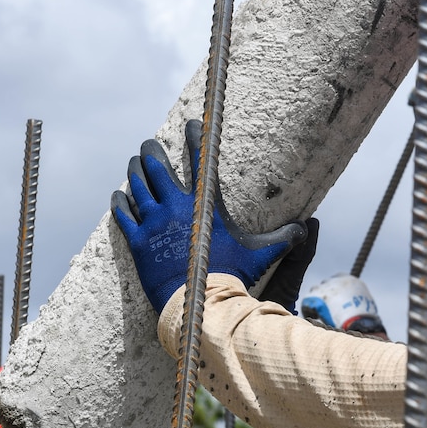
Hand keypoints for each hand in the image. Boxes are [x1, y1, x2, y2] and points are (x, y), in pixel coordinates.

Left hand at [112, 119, 308, 312]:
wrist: (199, 303)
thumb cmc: (231, 277)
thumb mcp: (260, 255)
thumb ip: (283, 239)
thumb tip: (307, 228)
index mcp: (204, 203)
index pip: (199, 160)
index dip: (195, 138)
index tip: (192, 124)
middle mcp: (176, 207)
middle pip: (158, 168)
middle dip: (154, 152)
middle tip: (150, 145)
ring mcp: (154, 223)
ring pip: (138, 187)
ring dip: (136, 172)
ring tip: (134, 162)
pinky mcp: (138, 242)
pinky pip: (124, 216)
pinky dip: (121, 203)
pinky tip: (119, 195)